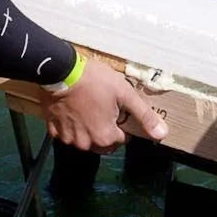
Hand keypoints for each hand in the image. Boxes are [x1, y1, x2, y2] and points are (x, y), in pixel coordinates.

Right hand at [37, 58, 166, 153]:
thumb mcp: (125, 94)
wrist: (60, 72)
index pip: (122, 138)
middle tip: (102, 106)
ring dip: (88, 128)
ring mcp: (68, 139)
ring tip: (87, 107)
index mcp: (105, 137)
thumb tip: (163, 133)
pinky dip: (71, 125)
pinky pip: (67, 133)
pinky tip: (72, 110)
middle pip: (103, 141)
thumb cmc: (95, 81)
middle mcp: (86, 144)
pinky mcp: (53, 131)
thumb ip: (144, 115)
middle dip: (105, 128)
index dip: (122, 122)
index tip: (117, 107)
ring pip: (85, 138)